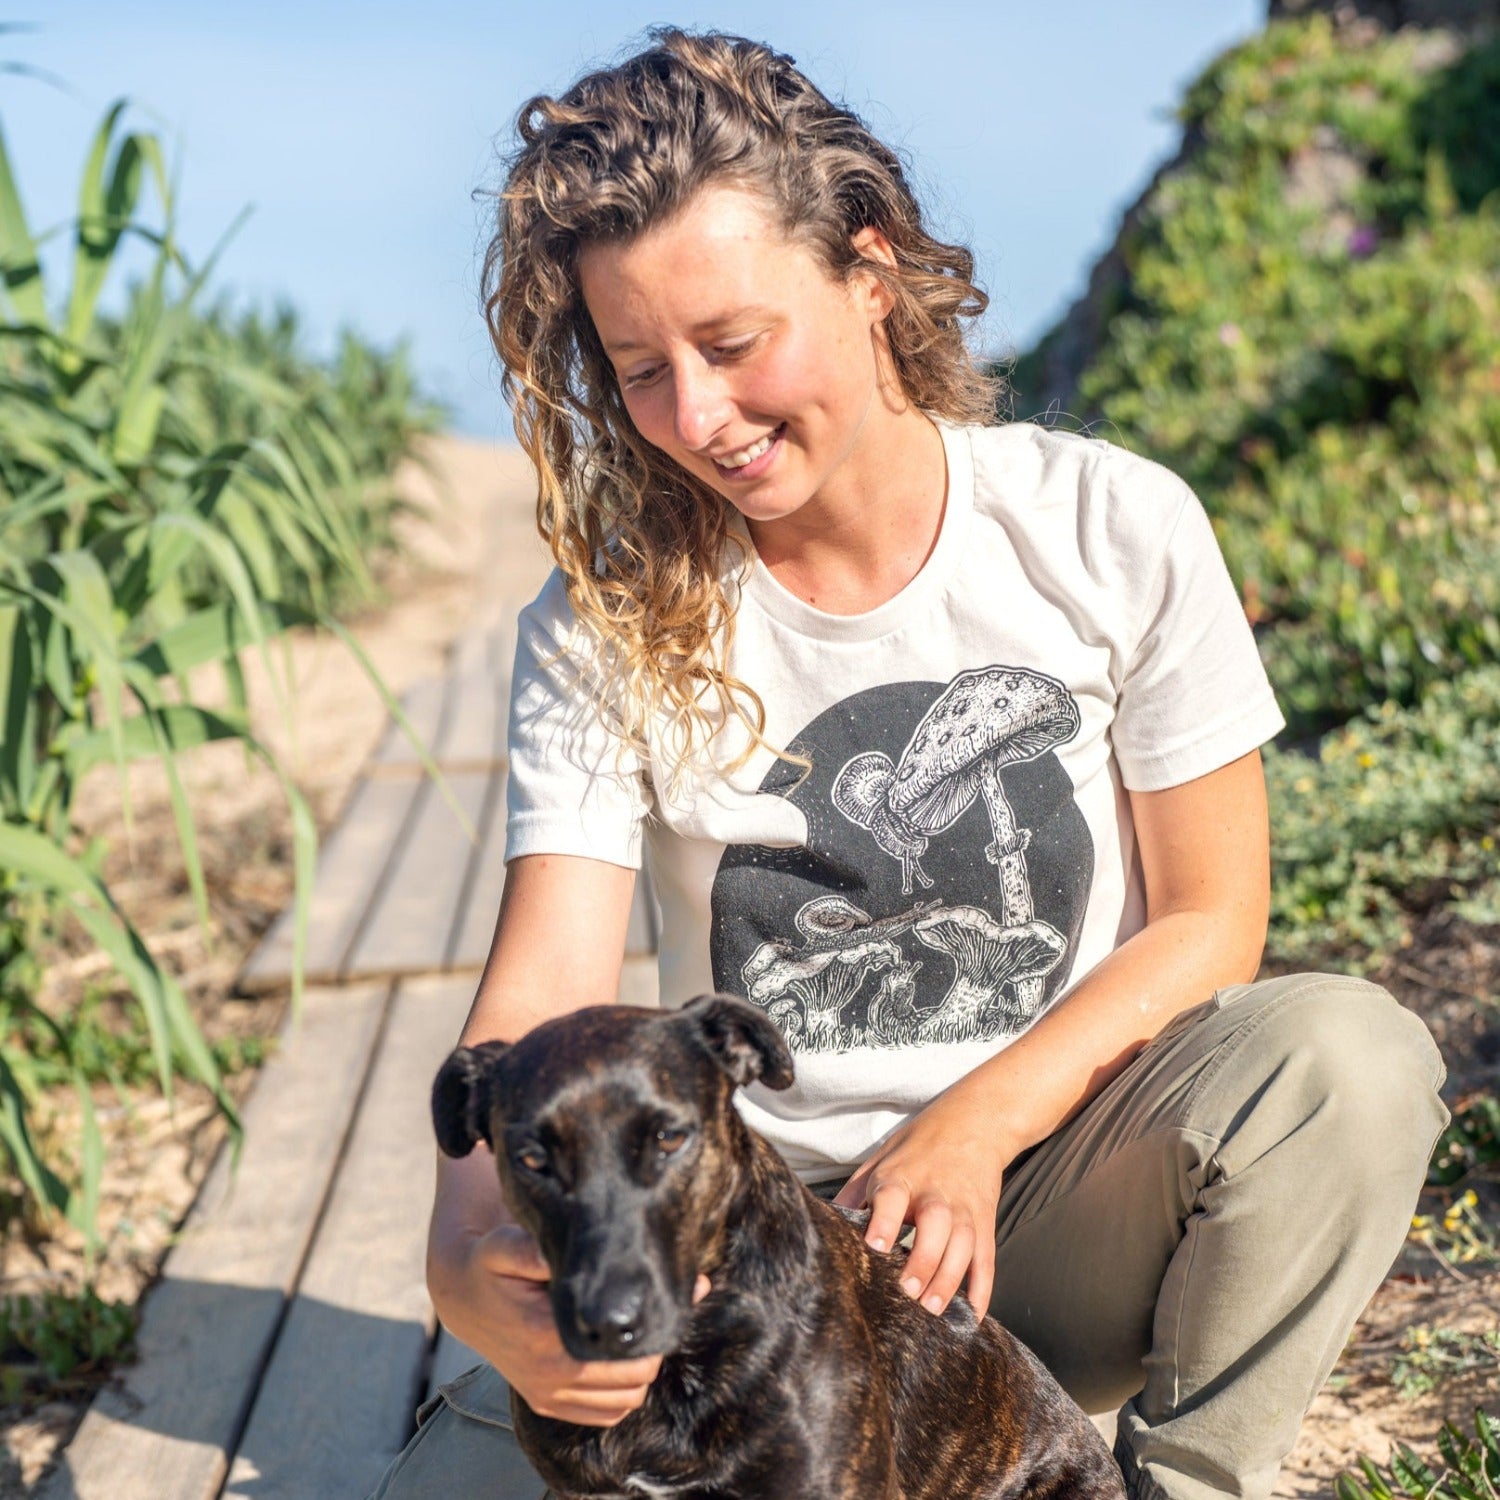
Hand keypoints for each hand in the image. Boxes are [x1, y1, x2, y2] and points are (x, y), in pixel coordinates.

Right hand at [432, 1222, 708, 1425]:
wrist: (463, 1296)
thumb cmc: (492, 1265)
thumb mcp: (508, 1244)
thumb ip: (539, 1248)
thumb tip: (584, 1250)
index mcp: (546, 1337)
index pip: (626, 1353)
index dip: (658, 1326)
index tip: (679, 1294)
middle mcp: (549, 1376)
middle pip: (636, 1378)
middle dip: (655, 1344)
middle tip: (662, 1308)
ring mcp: (548, 1395)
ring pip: (626, 1400)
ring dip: (642, 1370)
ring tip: (641, 1330)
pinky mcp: (547, 1403)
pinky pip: (605, 1415)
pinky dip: (623, 1393)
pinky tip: (622, 1357)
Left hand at [833, 1084, 1011, 1317]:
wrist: (975, 1123)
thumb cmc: (917, 1147)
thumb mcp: (881, 1159)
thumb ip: (855, 1194)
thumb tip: (822, 1227)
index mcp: (902, 1175)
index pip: (893, 1195)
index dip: (884, 1220)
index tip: (875, 1246)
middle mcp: (935, 1192)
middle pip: (935, 1224)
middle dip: (924, 1259)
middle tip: (908, 1291)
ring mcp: (964, 1208)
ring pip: (963, 1244)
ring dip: (950, 1278)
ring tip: (933, 1309)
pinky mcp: (985, 1222)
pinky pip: (986, 1258)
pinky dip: (982, 1288)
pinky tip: (972, 1315)